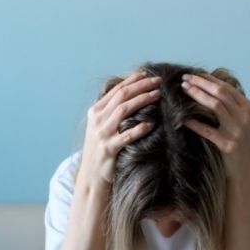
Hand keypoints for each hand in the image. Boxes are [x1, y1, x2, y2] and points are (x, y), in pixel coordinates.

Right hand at [78, 73, 160, 192]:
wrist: (91, 175)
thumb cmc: (102, 149)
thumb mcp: (102, 127)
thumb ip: (113, 112)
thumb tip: (133, 95)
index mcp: (95, 111)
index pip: (116, 90)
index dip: (133, 80)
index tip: (148, 74)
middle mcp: (97, 119)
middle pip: (122, 96)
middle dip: (141, 86)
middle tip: (158, 82)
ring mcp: (102, 134)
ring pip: (123, 111)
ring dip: (142, 101)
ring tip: (158, 96)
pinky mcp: (108, 149)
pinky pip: (126, 135)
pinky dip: (139, 128)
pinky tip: (152, 123)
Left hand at [181, 73, 249, 181]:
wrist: (246, 172)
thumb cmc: (240, 145)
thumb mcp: (242, 123)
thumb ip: (231, 106)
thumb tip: (208, 87)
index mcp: (249, 108)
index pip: (227, 88)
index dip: (208, 79)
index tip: (193, 75)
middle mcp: (246, 117)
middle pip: (221, 93)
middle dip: (201, 83)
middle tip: (184, 78)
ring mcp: (238, 132)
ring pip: (216, 106)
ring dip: (197, 95)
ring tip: (183, 90)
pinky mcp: (228, 146)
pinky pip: (208, 131)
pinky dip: (194, 123)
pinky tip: (183, 117)